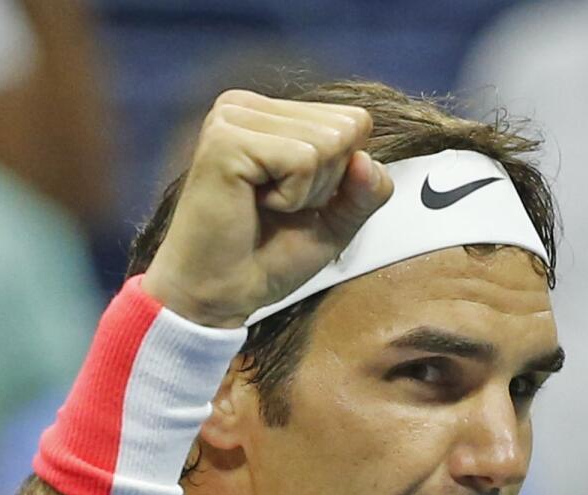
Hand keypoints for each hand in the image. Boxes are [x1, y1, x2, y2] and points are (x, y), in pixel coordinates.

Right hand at [141, 90, 393, 326]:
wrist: (220, 295)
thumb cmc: (267, 258)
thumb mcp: (336, 222)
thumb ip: (367, 190)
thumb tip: (366, 160)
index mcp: (271, 115)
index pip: (355, 121)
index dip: (343, 176)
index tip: (296, 202)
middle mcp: (249, 106)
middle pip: (346, 129)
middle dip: (326, 184)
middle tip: (278, 209)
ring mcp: (233, 118)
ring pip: (327, 142)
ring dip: (306, 193)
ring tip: (264, 208)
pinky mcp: (226, 139)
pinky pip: (303, 160)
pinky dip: (290, 197)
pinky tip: (253, 205)